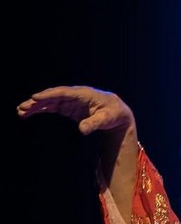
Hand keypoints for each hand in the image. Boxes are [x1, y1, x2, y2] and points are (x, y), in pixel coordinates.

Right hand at [17, 85, 134, 136]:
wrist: (117, 114)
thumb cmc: (113, 114)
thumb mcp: (106, 119)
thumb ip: (94, 123)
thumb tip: (82, 130)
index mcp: (84, 94)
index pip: (63, 93)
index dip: (49, 95)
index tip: (35, 97)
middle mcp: (75, 95)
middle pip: (53, 96)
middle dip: (38, 101)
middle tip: (22, 107)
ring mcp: (71, 101)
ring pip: (50, 102)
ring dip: (36, 106)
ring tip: (21, 111)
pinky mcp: (69, 108)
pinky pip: (52, 107)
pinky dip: (41, 110)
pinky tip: (28, 113)